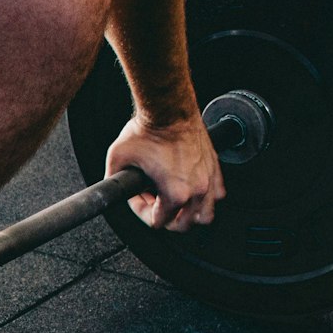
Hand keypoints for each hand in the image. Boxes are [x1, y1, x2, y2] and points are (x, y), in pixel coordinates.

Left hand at [105, 113, 226, 232]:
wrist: (168, 107)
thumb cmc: (148, 129)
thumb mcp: (117, 160)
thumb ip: (114, 182)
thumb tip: (114, 190)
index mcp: (175, 194)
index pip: (157, 223)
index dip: (141, 213)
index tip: (138, 198)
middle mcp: (197, 189)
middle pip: (183, 225)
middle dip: (165, 218)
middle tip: (153, 202)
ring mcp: (209, 178)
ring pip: (205, 214)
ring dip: (189, 213)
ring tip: (174, 202)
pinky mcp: (215, 167)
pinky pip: (218, 194)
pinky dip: (205, 198)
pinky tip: (190, 189)